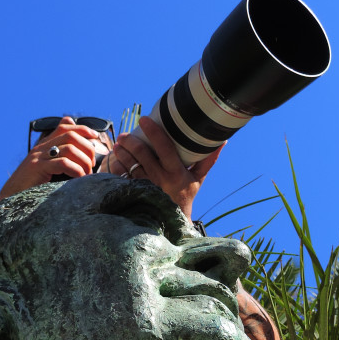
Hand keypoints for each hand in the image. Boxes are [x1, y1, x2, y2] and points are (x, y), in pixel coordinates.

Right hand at [0, 117, 104, 202]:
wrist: (11, 200)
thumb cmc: (33, 189)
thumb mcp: (50, 173)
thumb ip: (62, 163)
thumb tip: (81, 158)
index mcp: (44, 147)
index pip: (65, 127)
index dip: (82, 129)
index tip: (95, 137)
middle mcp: (41, 148)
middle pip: (70, 136)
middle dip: (87, 148)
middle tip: (92, 164)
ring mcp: (38, 157)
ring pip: (69, 148)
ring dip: (83, 161)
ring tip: (86, 174)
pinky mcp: (38, 168)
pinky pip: (62, 163)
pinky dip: (76, 170)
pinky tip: (80, 178)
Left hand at [105, 116, 224, 219]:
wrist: (173, 220)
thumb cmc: (186, 196)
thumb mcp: (198, 179)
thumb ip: (208, 160)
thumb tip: (222, 141)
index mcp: (176, 173)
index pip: (164, 148)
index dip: (154, 132)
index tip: (144, 119)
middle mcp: (160, 179)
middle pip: (142, 154)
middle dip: (131, 141)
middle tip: (126, 134)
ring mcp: (146, 186)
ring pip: (130, 164)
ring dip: (122, 151)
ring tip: (120, 143)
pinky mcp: (135, 192)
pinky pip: (122, 176)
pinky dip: (118, 165)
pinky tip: (116, 158)